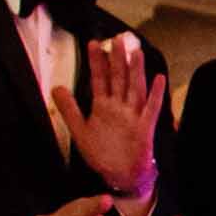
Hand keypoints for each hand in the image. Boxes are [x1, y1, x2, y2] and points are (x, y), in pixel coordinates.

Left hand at [67, 31, 159, 187]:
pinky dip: (155, 94)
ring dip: (136, 71)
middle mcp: (119, 106)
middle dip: (117, 59)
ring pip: (135, 88)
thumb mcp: (80, 131)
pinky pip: (151, 108)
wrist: (121, 175)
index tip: (93, 44)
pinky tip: (159, 79)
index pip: (99, 79)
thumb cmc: (103, 154)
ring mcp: (133, 115)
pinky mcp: (145, 127)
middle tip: (116, 39)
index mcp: (103, 106)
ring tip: (135, 52)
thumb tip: (56, 88)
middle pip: (119, 78)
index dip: (96, 62)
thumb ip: (69, 109)